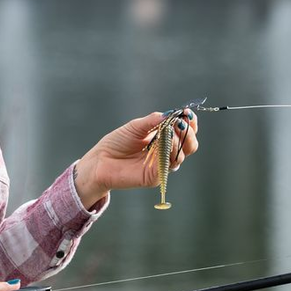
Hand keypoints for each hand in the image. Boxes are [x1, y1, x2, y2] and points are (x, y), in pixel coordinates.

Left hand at [73, 108, 199, 208]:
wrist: (100, 161)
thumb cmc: (117, 142)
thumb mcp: (136, 126)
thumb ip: (153, 120)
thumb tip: (170, 114)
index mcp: (164, 138)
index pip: (185, 131)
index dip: (190, 123)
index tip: (187, 113)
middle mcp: (166, 152)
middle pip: (190, 144)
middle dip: (189, 132)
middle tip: (181, 123)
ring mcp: (162, 165)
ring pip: (182, 154)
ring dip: (179, 140)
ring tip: (170, 131)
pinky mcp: (156, 176)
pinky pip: (169, 164)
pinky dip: (170, 152)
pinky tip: (164, 143)